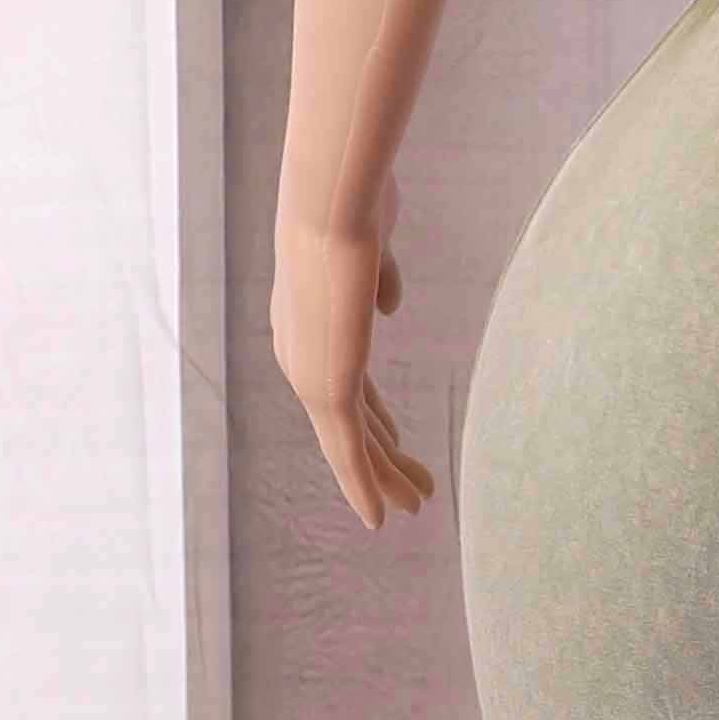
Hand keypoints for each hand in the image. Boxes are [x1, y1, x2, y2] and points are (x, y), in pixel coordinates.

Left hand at [272, 176, 437, 531]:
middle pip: (349, 421)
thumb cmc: (353, 204)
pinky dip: (365, 487)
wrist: (332, 201)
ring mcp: (310, 375)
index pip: (346, 385)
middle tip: (415, 489)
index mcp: (307, 323)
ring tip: (418, 504)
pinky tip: (380, 518)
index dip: (376, 418)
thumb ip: (378, 277)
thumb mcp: (373, 244)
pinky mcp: (325, 388)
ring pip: (353, 444)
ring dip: (386, 478)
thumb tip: (388, 304)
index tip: (399, 443)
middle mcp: (300, 355)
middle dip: (384, 457)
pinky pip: (349, 452)